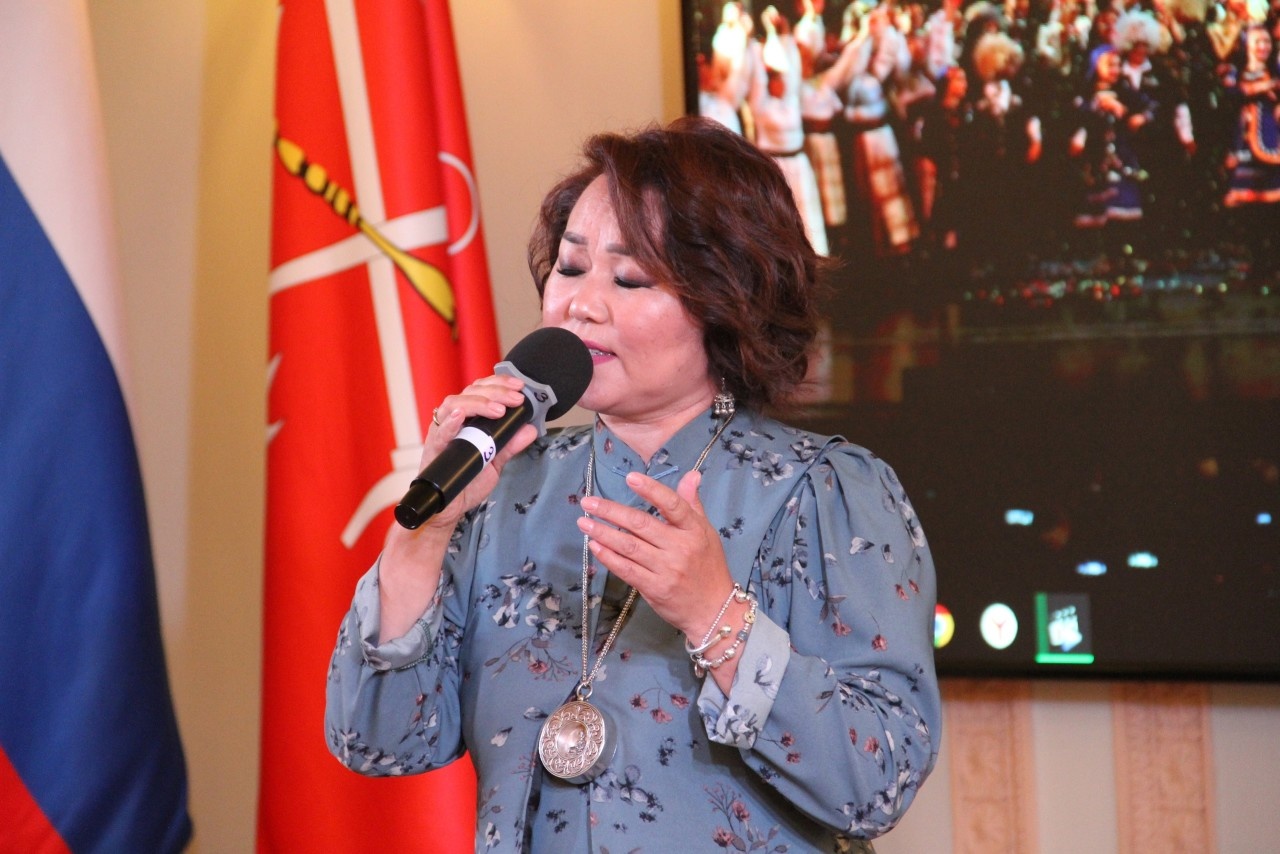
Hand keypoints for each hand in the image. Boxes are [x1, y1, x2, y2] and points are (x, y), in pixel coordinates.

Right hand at [403, 374, 538, 533]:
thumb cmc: (467, 481)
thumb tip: (530, 429)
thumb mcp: (495, 462)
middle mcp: (453, 420)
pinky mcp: (433, 448)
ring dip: (478, 403)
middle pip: (470, 392)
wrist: (449, 508)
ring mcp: (442, 432)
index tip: (519, 387)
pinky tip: (460, 416)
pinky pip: (439, 432)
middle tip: (516, 399)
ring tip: (498, 410)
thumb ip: (510, 445)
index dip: (499, 384)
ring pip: (454, 404)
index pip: (481, 390)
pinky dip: (449, 422)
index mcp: (468, 419)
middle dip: (496, 392)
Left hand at [576, 469, 734, 640]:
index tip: (630, 478)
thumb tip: (691, 474)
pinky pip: (627, 570)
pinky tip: (594, 546)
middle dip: (611, 511)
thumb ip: (692, 504)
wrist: (714, 610)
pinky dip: (608, 557)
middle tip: (589, 502)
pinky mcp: (654, 589)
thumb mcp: (707, 533)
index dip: (651, 490)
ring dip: (603, 533)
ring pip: (629, 547)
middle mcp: (680, 548)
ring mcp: (666, 569)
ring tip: (584, 522)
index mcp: (694, 530)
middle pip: (641, 525)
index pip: (672, 505)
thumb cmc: (709, 567)